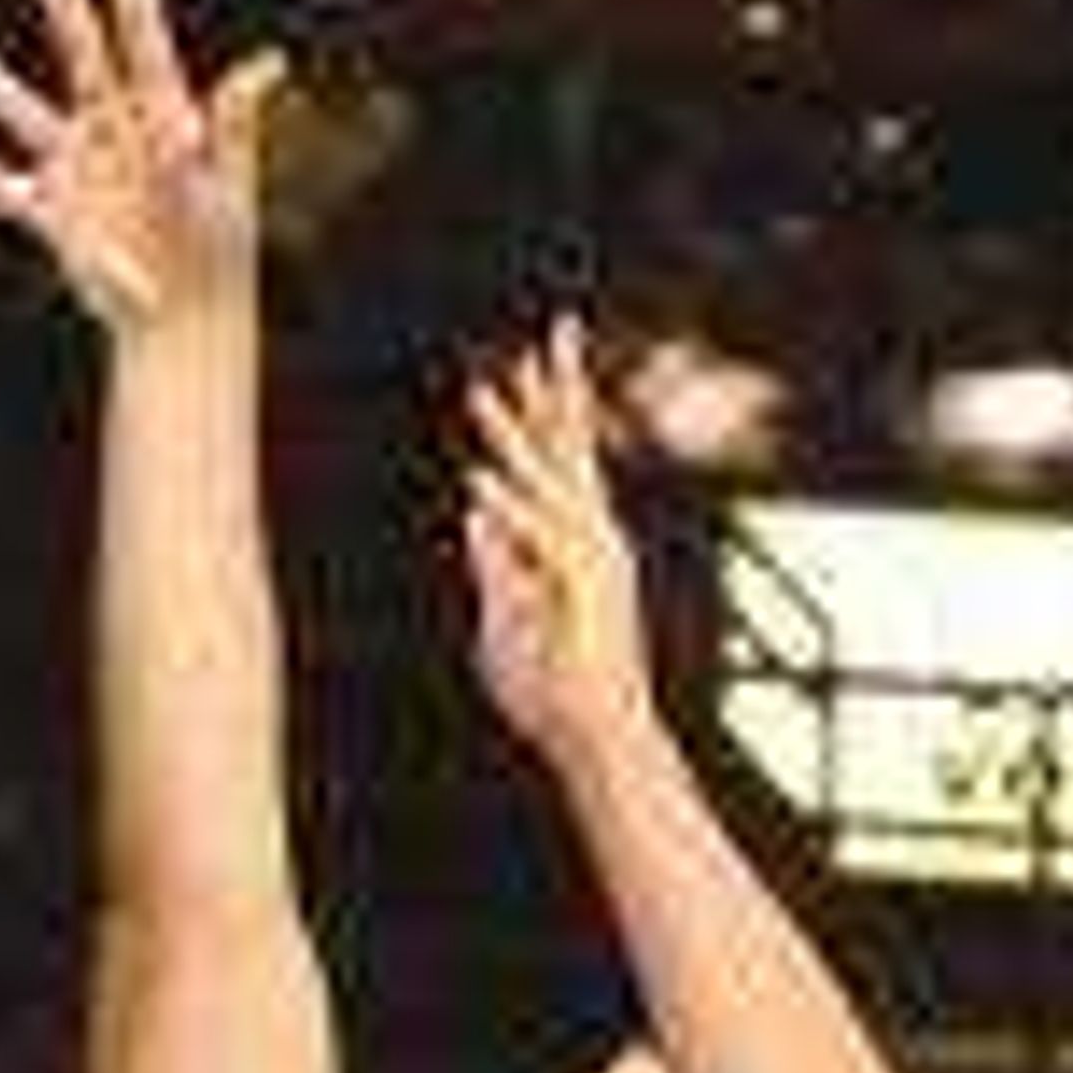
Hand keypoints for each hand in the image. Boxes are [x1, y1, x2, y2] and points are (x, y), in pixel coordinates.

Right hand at [0, 0, 277, 334]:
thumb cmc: (219, 250)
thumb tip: (268, 63)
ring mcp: (78, 165)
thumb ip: (233, 120)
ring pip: (18, 109)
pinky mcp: (53, 210)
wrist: (187, 315)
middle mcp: (113, 126)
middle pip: (79, 47)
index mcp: (159, 111)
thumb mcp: (227, 180)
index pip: (142, 34)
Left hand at [463, 319, 661, 779]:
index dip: (549, 410)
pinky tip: (475, 482)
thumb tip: (475, 510)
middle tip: (553, 330)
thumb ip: (493, 566)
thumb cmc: (554, 697)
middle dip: (555, 391)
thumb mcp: (504, 619)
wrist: (598, 743)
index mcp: (585, 546)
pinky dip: (508, 510)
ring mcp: (596, 565)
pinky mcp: (584, 593)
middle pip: (573, 452)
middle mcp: (598, 543)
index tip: (529, 362)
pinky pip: (539, 541)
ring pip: (549, 484)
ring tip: (477, 392)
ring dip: (510, 437)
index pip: (566, 464)